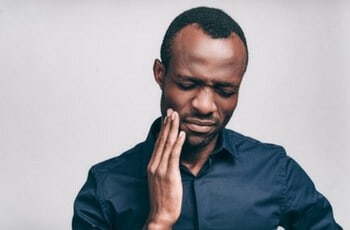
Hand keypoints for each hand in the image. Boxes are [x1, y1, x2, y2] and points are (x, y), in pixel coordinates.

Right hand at [144, 109, 185, 228]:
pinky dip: (178, 143)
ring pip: (167, 144)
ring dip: (172, 129)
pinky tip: (182, 134)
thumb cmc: (162, 199)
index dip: (163, 129)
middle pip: (161, 140)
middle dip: (167, 124)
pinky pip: (173, 155)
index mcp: (152, 165)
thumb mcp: (160, 180)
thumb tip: (169, 159)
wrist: (160, 214)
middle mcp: (154, 164)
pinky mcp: (169, 174)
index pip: (158, 143)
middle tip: (171, 111)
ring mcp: (160, 169)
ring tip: (176, 117)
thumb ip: (163, 168)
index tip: (166, 118)